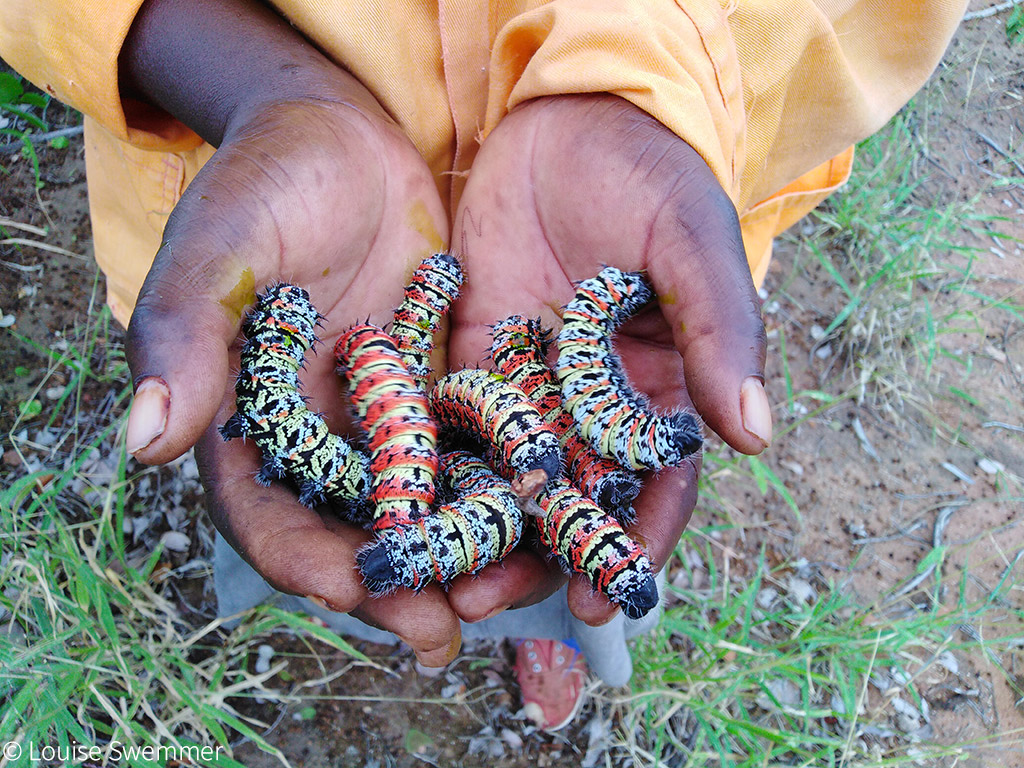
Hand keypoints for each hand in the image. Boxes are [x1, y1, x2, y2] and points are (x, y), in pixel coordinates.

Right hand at [120, 0, 458, 665]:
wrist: (344, 134)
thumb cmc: (269, 180)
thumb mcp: (223, 248)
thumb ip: (183, 338)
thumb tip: (141, 442)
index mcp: (246, 422)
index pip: (268, 518)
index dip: (308, 565)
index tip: (362, 595)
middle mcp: (315, 436)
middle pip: (350, 532)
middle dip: (396, 583)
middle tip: (446, 631)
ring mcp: (378, 419)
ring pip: (417, 506)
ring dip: (456, 553)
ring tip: (508, 586)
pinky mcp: (434, 391)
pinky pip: (466, 451)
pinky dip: (496, 486)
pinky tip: (540, 511)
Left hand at [447, 94, 770, 624]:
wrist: (571, 119)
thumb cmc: (651, 179)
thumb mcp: (692, 246)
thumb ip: (720, 334)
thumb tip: (757, 437)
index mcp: (660, 398)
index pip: (653, 490)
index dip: (631, 546)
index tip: (603, 598)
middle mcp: (592, 411)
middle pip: (566, 505)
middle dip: (531, 561)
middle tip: (482, 606)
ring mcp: (527, 390)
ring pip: (501, 481)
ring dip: (470, 531)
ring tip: (431, 576)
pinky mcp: (469, 360)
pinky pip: (448, 424)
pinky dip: (426, 466)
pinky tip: (394, 502)